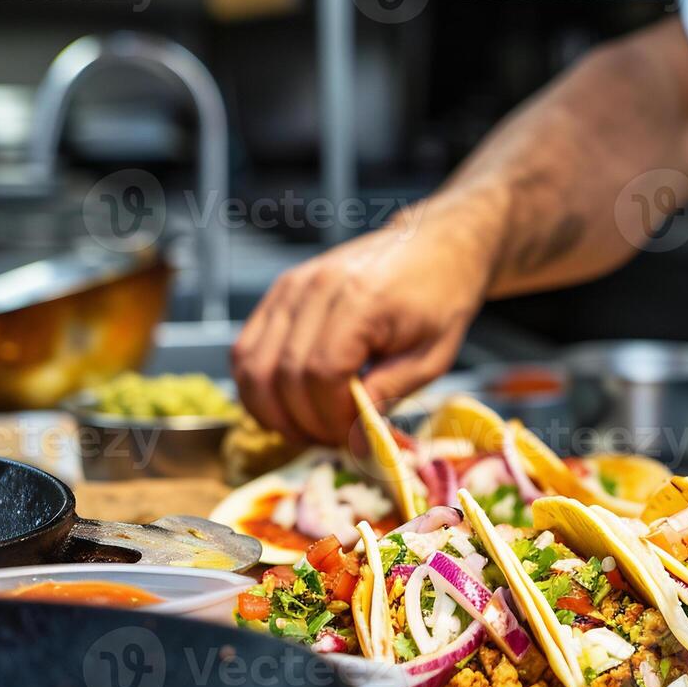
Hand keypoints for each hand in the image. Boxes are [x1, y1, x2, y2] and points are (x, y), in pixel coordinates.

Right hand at [232, 199, 492, 443]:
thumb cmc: (441, 299)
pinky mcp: (280, 291)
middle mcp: (314, 289)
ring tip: (307, 429)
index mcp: (359, 301)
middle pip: (282, 374)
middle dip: (303, 421)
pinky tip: (286, 406)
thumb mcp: (432, 357)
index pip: (322, 374)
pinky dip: (257, 385)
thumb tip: (352, 437)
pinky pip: (246, 348)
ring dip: (272, 410)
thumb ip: (389, 394)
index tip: (352, 438)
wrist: (434, 245)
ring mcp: (291, 287)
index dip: (330, 417)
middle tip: (330, 440)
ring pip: (251, 364)